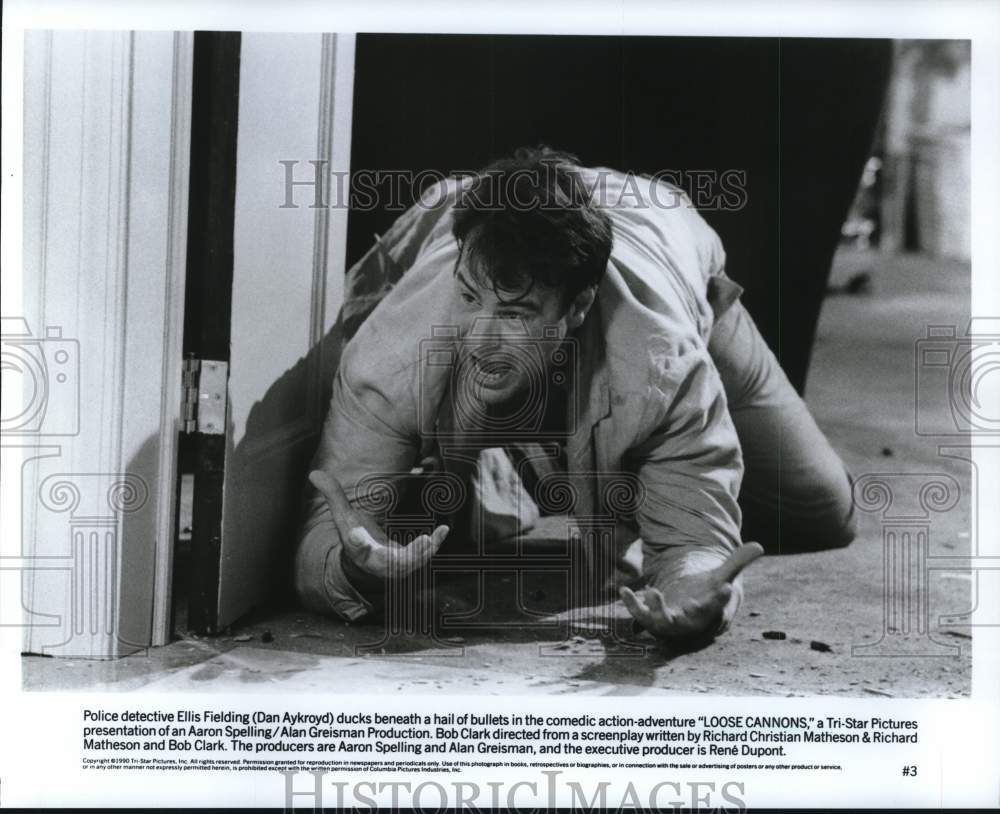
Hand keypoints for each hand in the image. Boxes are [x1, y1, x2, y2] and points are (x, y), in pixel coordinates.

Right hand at [309, 470, 448, 579]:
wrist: (366, 561)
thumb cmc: (355, 535)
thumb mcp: (343, 516)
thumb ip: (333, 495)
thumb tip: (314, 474)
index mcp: (356, 549)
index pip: (355, 546)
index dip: (357, 543)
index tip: (358, 538)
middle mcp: (376, 561)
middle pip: (387, 563)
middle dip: (401, 558)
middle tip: (417, 544)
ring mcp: (394, 566)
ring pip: (410, 565)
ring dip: (422, 553)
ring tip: (433, 538)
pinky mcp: (409, 564)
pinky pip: (423, 558)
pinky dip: (434, 546)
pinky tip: (443, 530)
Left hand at [619, 542, 763, 641]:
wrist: (692, 613)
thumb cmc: (708, 594)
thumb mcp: (722, 577)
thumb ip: (738, 562)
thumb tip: (760, 545)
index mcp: (708, 612)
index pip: (716, 607)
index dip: (721, 599)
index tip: (726, 588)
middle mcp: (688, 621)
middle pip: (683, 623)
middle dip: (674, 612)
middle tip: (662, 593)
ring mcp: (668, 622)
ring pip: (658, 623)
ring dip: (648, 610)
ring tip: (649, 590)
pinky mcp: (653, 618)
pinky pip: (640, 616)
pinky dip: (632, 606)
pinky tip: (623, 590)